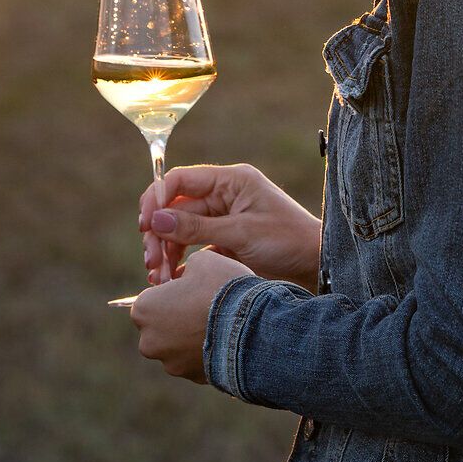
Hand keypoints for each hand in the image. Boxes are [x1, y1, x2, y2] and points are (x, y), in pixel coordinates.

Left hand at [130, 248, 251, 380]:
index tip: (190, 289)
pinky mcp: (191, 378)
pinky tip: (225, 339)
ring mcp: (170, 363)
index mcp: (144, 310)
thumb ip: (186, 268)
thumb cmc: (222, 287)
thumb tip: (186, 279)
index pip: (149, 299)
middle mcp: (149, 341)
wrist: (252, 326)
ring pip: (177, 346)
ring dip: (191, 337)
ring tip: (218, 323)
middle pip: (160, 326)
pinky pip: (195, 360)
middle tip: (203, 305)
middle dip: (176, 317)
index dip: (170, 292)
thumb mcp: (202, 260)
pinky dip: (205, 352)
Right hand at [139, 162, 320, 289]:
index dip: (157, 198)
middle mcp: (223, 196)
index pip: (180, 180)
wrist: (317, 268)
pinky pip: (192, 248)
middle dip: (158, 234)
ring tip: (159, 278)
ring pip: (179, 230)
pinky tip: (170, 280)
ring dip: (165, 252)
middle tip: (152, 264)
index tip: (145, 225)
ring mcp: (222, 220)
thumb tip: (155, 218)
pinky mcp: (224, 243)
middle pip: (175, 208)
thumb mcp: (241, 234)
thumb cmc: (287, 242)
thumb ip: (196, 226)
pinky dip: (179, 263)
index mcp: (230, 181)